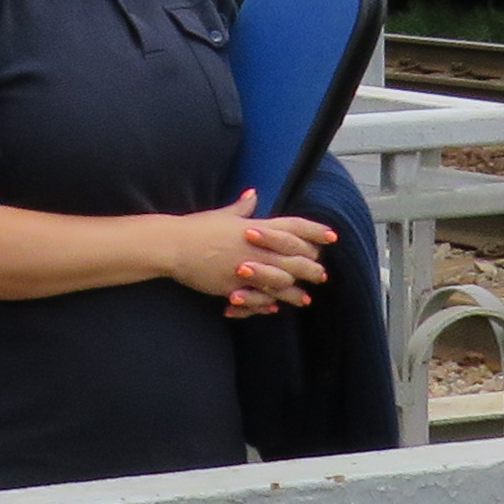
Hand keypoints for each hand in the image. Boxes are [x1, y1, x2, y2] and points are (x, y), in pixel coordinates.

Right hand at [169, 193, 335, 314]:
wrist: (172, 246)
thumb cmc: (195, 228)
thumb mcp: (221, 215)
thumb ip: (241, 209)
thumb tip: (253, 196)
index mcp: (255, 226)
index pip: (293, 227)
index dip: (315, 231)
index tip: (331, 236)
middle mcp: (256, 247)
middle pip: (294, 257)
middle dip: (311, 266)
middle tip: (322, 274)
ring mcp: (246, 268)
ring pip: (281, 281)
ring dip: (294, 291)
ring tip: (305, 299)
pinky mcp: (233, 286)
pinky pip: (258, 298)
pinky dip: (269, 303)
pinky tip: (276, 307)